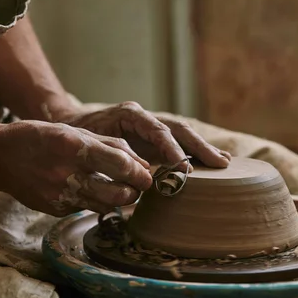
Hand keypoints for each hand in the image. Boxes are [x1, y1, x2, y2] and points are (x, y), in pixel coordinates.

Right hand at [0, 120, 152, 215]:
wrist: (0, 157)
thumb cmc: (43, 138)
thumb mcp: (75, 131)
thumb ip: (111, 146)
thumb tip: (142, 163)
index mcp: (76, 147)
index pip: (121, 166)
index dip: (141, 174)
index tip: (147, 176)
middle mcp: (68, 173)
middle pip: (118, 194)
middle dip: (134, 193)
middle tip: (137, 187)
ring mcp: (61, 195)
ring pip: (106, 206)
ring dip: (117, 200)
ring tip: (116, 188)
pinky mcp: (56, 209)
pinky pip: (86, 208)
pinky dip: (93, 201)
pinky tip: (85, 189)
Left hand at [64, 102, 230, 168]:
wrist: (72, 125)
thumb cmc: (78, 138)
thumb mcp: (90, 147)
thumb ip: (112, 159)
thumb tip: (135, 182)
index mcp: (129, 115)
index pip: (157, 130)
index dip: (172, 148)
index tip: (184, 166)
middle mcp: (145, 117)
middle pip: (178, 128)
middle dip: (199, 146)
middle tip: (219, 163)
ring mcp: (152, 125)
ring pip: (183, 134)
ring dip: (203, 148)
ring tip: (224, 161)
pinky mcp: (155, 136)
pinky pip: (179, 142)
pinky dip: (196, 151)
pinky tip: (213, 160)